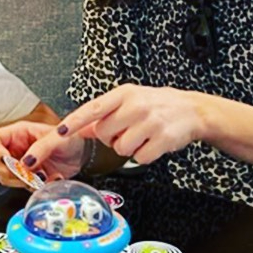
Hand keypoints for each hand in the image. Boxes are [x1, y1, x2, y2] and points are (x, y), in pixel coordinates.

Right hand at [0, 121, 85, 186]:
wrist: (81, 154)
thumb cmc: (70, 138)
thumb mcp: (58, 137)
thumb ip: (41, 148)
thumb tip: (24, 163)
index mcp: (18, 133)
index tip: (6, 160)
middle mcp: (15, 148)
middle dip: (7, 170)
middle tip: (24, 173)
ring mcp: (20, 164)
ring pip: (4, 177)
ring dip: (20, 181)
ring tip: (40, 176)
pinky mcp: (28, 178)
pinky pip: (21, 186)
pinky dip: (33, 187)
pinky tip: (48, 180)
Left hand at [54, 84, 204, 163]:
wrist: (191, 110)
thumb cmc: (157, 105)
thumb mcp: (130, 100)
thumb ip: (105, 112)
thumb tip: (81, 127)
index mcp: (124, 94)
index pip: (93, 108)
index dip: (75, 121)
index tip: (61, 132)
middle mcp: (136, 106)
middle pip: (104, 133)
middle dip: (110, 137)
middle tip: (126, 131)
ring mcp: (150, 123)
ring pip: (120, 148)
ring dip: (127, 148)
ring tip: (141, 136)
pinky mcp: (162, 140)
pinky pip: (139, 158)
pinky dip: (143, 155)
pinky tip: (152, 144)